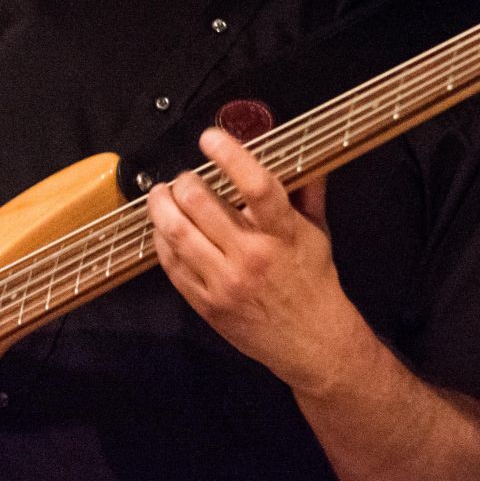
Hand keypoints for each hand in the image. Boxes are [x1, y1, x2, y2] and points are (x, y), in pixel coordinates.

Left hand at [147, 128, 361, 393]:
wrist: (312, 343)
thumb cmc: (313, 282)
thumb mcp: (318, 234)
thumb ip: (308, 192)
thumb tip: (303, 154)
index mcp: (283, 233)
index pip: (256, 185)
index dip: (230, 156)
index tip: (210, 138)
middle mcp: (252, 255)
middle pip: (201, 204)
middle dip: (185, 181)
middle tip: (185, 176)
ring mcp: (225, 282)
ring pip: (176, 232)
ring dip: (161, 205)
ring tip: (161, 194)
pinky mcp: (206, 303)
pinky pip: (171, 264)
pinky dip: (161, 239)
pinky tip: (163, 228)